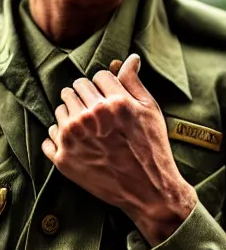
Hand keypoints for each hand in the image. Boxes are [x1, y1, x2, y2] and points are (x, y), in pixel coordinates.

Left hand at [42, 54, 196, 245]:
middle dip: (86, 95)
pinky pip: (50, 135)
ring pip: (61, 109)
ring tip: (90, 129)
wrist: (147, 190)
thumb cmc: (152, 148)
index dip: (105, 85)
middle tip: (98, 112)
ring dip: (73, 114)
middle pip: (75, 88)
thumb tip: (130, 59)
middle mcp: (90, 117)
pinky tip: (80, 144)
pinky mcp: (63, 159)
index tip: (110, 98)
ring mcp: (73, 138)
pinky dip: (61, 137)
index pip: (97, 76)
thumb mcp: (150, 111)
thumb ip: (135, 83)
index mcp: (114, 102)